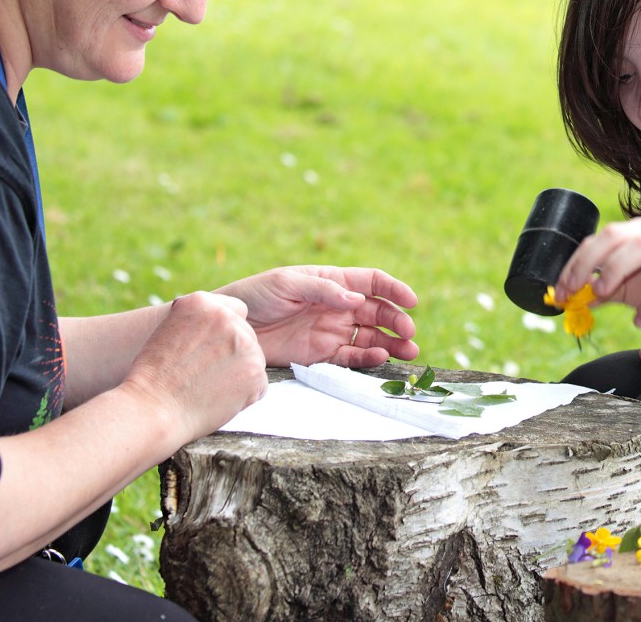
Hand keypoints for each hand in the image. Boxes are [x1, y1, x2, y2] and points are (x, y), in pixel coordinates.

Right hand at [122, 291, 266, 442]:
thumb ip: (201, 322)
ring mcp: (244, 344)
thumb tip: (224, 320)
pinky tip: (217, 399)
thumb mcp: (170, 330)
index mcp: (202, 303)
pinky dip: (244, 395)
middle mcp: (226, 318)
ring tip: (207, 387)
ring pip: (254, 359)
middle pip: (246, 336)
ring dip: (238, 374)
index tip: (207, 351)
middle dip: (232, 354)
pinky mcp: (255, 372)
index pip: (235, 312)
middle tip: (203, 374)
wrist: (151, 410)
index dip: (223, 335)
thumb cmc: (155, 376)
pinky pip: (258, 383)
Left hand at [216, 266, 418, 367]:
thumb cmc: (255, 296)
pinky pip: (351, 356)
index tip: (412, 301)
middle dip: (397, 320)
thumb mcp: (287, 283)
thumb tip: (357, 300)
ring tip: (409, 352)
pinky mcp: (321, 354)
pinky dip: (367, 358)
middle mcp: (338, 306)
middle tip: (409, 333)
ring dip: (391, 343)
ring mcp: (331, 330)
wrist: (229, 328)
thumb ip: (324, 290)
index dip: (395, 290)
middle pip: (378, 311)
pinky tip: (379, 358)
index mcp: (333, 281)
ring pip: (370, 336)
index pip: (373, 282)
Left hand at [554, 218, 640, 337]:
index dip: (576, 262)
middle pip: (617, 235)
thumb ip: (608, 290)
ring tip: (603, 295)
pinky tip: (640, 321)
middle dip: (588, 261)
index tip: (559, 289)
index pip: (602, 238)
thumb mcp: (637, 289)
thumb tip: (576, 297)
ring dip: (615, 270)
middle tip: (573, 290)